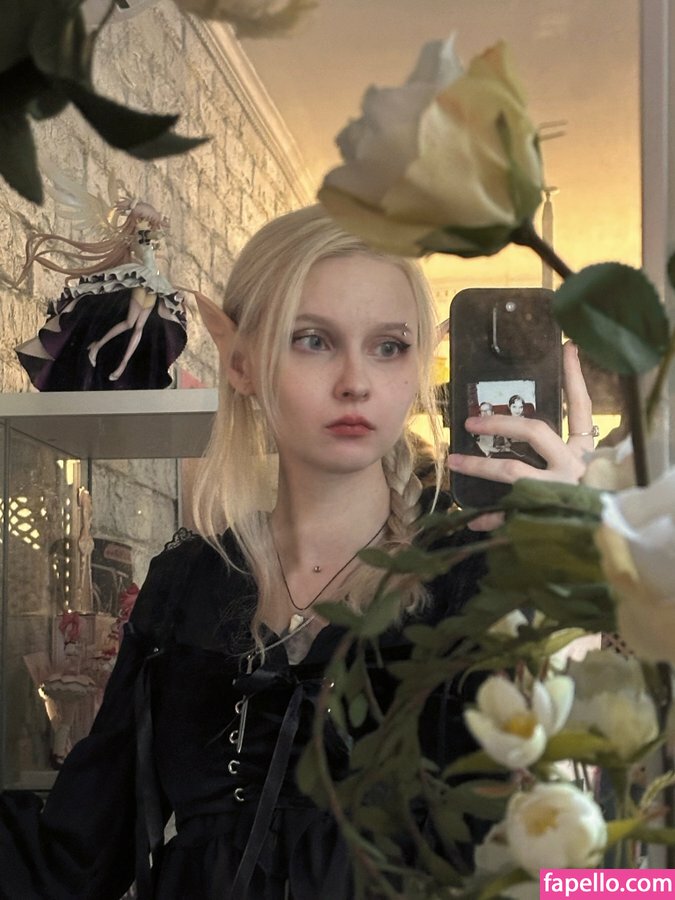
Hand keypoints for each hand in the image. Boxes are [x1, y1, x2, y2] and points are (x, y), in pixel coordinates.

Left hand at [447, 342, 593, 529]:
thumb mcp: (589, 470)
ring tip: (453, 461)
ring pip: (512, 471)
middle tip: (472, 420)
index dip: (573, 377)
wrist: (610, 539)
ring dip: (479, 466)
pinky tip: (472, 518)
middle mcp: (571, 467)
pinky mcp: (543, 515)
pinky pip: (509, 514)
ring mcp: (556, 491)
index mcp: (583, 452)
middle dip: (501, 420)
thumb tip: (554, 411)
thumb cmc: (596, 501)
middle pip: (535, 431)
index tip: (567, 347)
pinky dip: (490, 516)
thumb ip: (572, 447)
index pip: (580, 407)